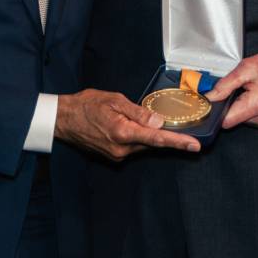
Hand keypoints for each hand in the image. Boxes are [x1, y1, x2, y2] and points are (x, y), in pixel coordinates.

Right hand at [55, 89, 200, 160]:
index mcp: (123, 133)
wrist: (63, 119)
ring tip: (135, 118)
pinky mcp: (113, 156)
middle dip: (166, 136)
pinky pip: (133, 146)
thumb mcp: (114, 100)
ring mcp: (117, 155)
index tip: (194, 146)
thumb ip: (138, 112)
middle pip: (152, 143)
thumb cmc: (86, 105)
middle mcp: (121, 149)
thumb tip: (159, 122)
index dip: (178, 142)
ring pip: (143, 145)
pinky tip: (130, 126)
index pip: (157, 139)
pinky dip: (138, 137)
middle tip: (177, 127)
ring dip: (148, 134)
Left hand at [206, 46, 257, 128]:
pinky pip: (247, 114)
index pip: (226, 121)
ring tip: (247, 87)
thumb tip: (209, 98)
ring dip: (237, 103)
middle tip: (234, 87)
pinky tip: (253, 92)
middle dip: (228, 104)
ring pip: (238, 117)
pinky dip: (245, 104)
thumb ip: (225, 85)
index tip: (211, 101)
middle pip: (231, 119)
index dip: (216, 111)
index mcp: (257, 104)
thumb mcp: (247, 67)